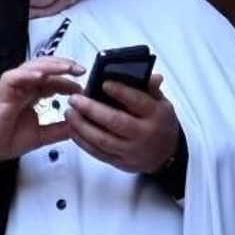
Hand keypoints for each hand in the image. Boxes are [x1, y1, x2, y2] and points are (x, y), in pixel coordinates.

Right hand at [0, 57, 82, 166]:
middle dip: (64, 66)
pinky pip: (14, 77)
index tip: (84, 87)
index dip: (69, 81)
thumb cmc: (5, 140)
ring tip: (67, 68)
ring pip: (32, 67)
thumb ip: (59, 130)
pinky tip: (42, 76)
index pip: (53, 81)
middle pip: (45, 68)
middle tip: (81, 70)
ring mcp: (12, 88)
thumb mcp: (41, 136)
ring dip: (50, 66)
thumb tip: (79, 127)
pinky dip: (28, 74)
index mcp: (31, 95)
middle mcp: (23, 88)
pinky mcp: (1, 93)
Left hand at [65, 73, 180, 173]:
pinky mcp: (119, 161)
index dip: (120, 92)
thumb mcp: (161, 102)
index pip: (137, 101)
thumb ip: (149, 88)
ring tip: (69, 112)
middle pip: (115, 121)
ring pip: (102, 140)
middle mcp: (143, 134)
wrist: (165, 155)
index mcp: (155, 115)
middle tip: (75, 98)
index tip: (103, 82)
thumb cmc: (160, 124)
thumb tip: (143, 73)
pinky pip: (97, 152)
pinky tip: (72, 129)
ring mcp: (130, 150)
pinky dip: (82, 141)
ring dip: (82, 126)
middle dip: (92, 109)